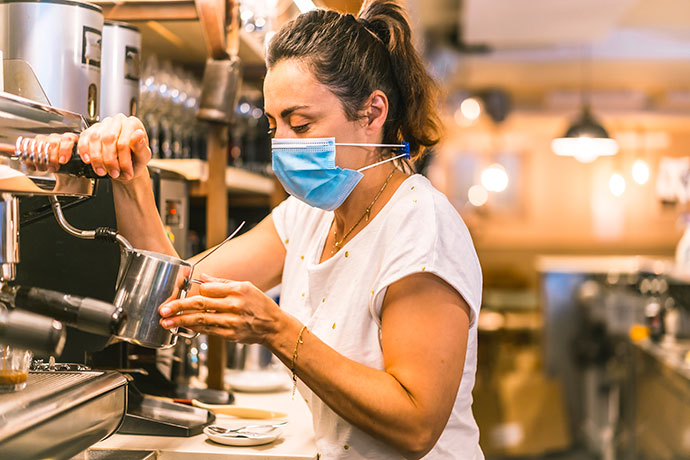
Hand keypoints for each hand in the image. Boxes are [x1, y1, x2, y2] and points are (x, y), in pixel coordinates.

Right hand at [31, 113, 150, 180]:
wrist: (125, 168)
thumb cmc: (135, 162)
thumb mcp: (143, 157)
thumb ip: (142, 146)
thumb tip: (138, 134)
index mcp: (133, 124)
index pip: (124, 138)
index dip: (124, 158)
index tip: (126, 171)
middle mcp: (117, 120)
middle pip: (108, 138)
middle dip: (110, 160)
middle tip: (114, 174)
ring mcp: (102, 126)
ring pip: (94, 138)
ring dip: (97, 158)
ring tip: (103, 172)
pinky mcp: (90, 132)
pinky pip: (82, 139)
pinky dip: (84, 151)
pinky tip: (89, 161)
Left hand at [158, 273, 280, 343]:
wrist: (273, 326)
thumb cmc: (260, 305)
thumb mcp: (246, 286)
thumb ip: (223, 283)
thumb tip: (203, 277)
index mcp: (237, 290)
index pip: (208, 288)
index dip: (195, 291)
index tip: (183, 293)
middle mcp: (234, 305)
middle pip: (200, 304)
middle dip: (179, 307)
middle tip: (163, 309)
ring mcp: (231, 321)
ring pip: (200, 320)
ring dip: (181, 321)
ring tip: (166, 322)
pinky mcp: (229, 334)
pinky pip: (207, 330)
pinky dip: (194, 329)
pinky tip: (183, 328)